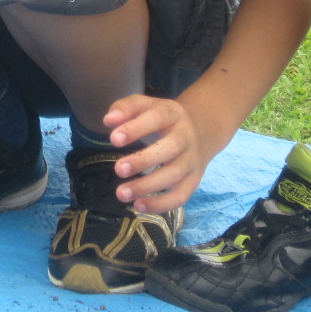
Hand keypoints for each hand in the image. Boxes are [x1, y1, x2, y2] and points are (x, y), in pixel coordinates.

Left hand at [102, 95, 220, 213]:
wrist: (202, 130)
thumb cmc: (163, 118)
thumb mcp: (146, 106)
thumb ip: (126, 108)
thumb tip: (108, 120)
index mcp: (173, 114)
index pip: (156, 118)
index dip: (136, 128)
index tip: (114, 139)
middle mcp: (186, 137)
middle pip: (170, 148)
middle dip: (144, 160)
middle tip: (118, 169)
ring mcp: (192, 160)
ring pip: (175, 174)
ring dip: (148, 186)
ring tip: (121, 193)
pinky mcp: (194, 180)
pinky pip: (181, 195)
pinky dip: (162, 204)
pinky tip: (139, 205)